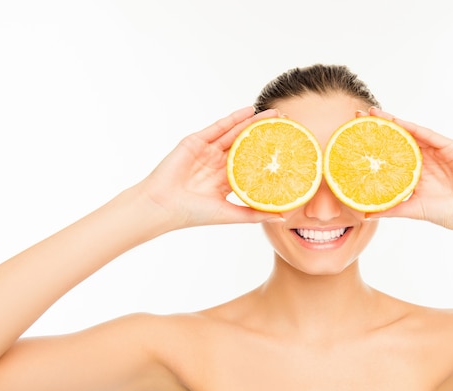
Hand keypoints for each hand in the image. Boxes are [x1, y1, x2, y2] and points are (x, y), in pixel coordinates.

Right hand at [137, 106, 281, 228]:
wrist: (163, 206)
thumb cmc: (193, 214)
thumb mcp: (230, 214)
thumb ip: (255, 213)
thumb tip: (283, 216)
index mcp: (226, 180)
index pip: (253, 164)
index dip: (270, 156)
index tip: (289, 148)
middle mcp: (218, 164)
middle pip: (247, 144)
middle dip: (266, 135)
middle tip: (286, 124)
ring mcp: (207, 151)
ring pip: (235, 133)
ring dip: (254, 123)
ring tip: (274, 114)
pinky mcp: (196, 141)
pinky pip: (218, 127)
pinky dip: (233, 118)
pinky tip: (249, 111)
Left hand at [365, 108, 452, 233]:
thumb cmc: (447, 212)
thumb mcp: (411, 209)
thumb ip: (389, 208)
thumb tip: (365, 214)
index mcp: (416, 169)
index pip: (391, 151)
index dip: (374, 142)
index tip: (354, 134)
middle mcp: (425, 157)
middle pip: (398, 136)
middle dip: (379, 125)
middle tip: (358, 115)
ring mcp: (438, 150)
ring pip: (412, 131)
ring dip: (393, 121)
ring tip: (374, 113)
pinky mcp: (450, 147)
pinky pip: (429, 135)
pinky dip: (413, 128)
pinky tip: (398, 123)